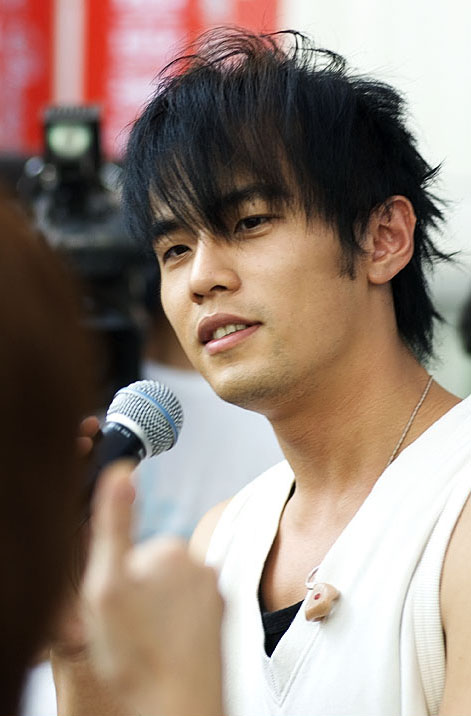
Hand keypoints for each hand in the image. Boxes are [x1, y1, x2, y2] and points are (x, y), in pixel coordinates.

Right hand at [83, 461, 224, 715]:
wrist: (181, 708)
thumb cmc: (138, 653)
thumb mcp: (107, 586)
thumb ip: (113, 525)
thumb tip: (122, 470)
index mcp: (172, 550)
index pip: (131, 555)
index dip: (118, 585)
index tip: (122, 612)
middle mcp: (201, 564)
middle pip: (154, 573)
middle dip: (140, 597)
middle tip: (134, 632)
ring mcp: (216, 593)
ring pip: (171, 595)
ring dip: (159, 614)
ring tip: (153, 644)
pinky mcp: (224, 618)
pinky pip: (189, 613)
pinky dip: (178, 628)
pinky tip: (171, 650)